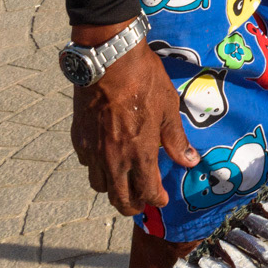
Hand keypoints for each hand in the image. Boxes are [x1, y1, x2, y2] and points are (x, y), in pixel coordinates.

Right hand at [69, 23, 198, 216]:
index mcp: (140, 154)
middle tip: (141, 203)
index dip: (155, 199)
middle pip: (119, 198)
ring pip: (99, 185)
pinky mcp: (78, 138)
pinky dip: (97, 168)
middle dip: (132, 205)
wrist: (109, 61)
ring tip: (123, 182)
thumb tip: (189, 161)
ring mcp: (93, 150)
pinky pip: (87, 164)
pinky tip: (106, 158)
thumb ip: (176, 139)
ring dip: (112, 189)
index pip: (146, 192)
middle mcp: (114, 159)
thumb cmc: (145, 82)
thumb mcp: (168, 109)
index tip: (161, 199)